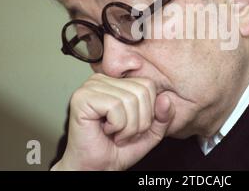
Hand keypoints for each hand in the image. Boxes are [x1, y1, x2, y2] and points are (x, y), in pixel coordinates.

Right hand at [51, 73, 174, 170]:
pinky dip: (117, 126)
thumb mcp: (151, 131)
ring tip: (115, 134)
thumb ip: (164, 115)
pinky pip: (115, 106)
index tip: (132, 125)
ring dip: (128, 127)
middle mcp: (102, 79)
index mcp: (116, 81)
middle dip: (139, 121)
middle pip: (141, 92)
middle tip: (123, 133)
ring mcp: (90, 86)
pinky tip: (105, 131)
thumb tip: (165, 98)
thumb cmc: (118, 149)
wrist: (97, 168)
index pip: (148, 84)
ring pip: (129, 100)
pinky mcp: (82, 97)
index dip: (148, 111)